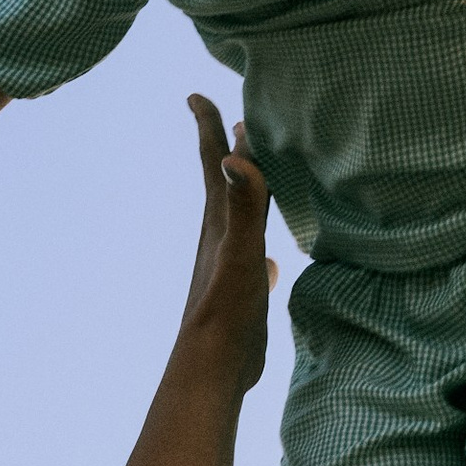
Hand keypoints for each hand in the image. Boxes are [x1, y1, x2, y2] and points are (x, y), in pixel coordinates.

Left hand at [177, 95, 276, 397]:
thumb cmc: (226, 312)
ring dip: (243, 191)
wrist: (213, 370)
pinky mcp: (242, 293)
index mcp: (219, 223)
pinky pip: (252, 257)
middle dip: (224, 149)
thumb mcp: (240, 253)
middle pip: (222, 183)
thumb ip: (242, 206)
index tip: (195, 95)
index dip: (208, 128)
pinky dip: (260, 247)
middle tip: (229, 119)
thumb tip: (234, 155)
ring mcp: (230, 265)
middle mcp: (221, 238)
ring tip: (250, 175)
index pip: (213, 163)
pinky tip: (270, 261)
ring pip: (237, 217)